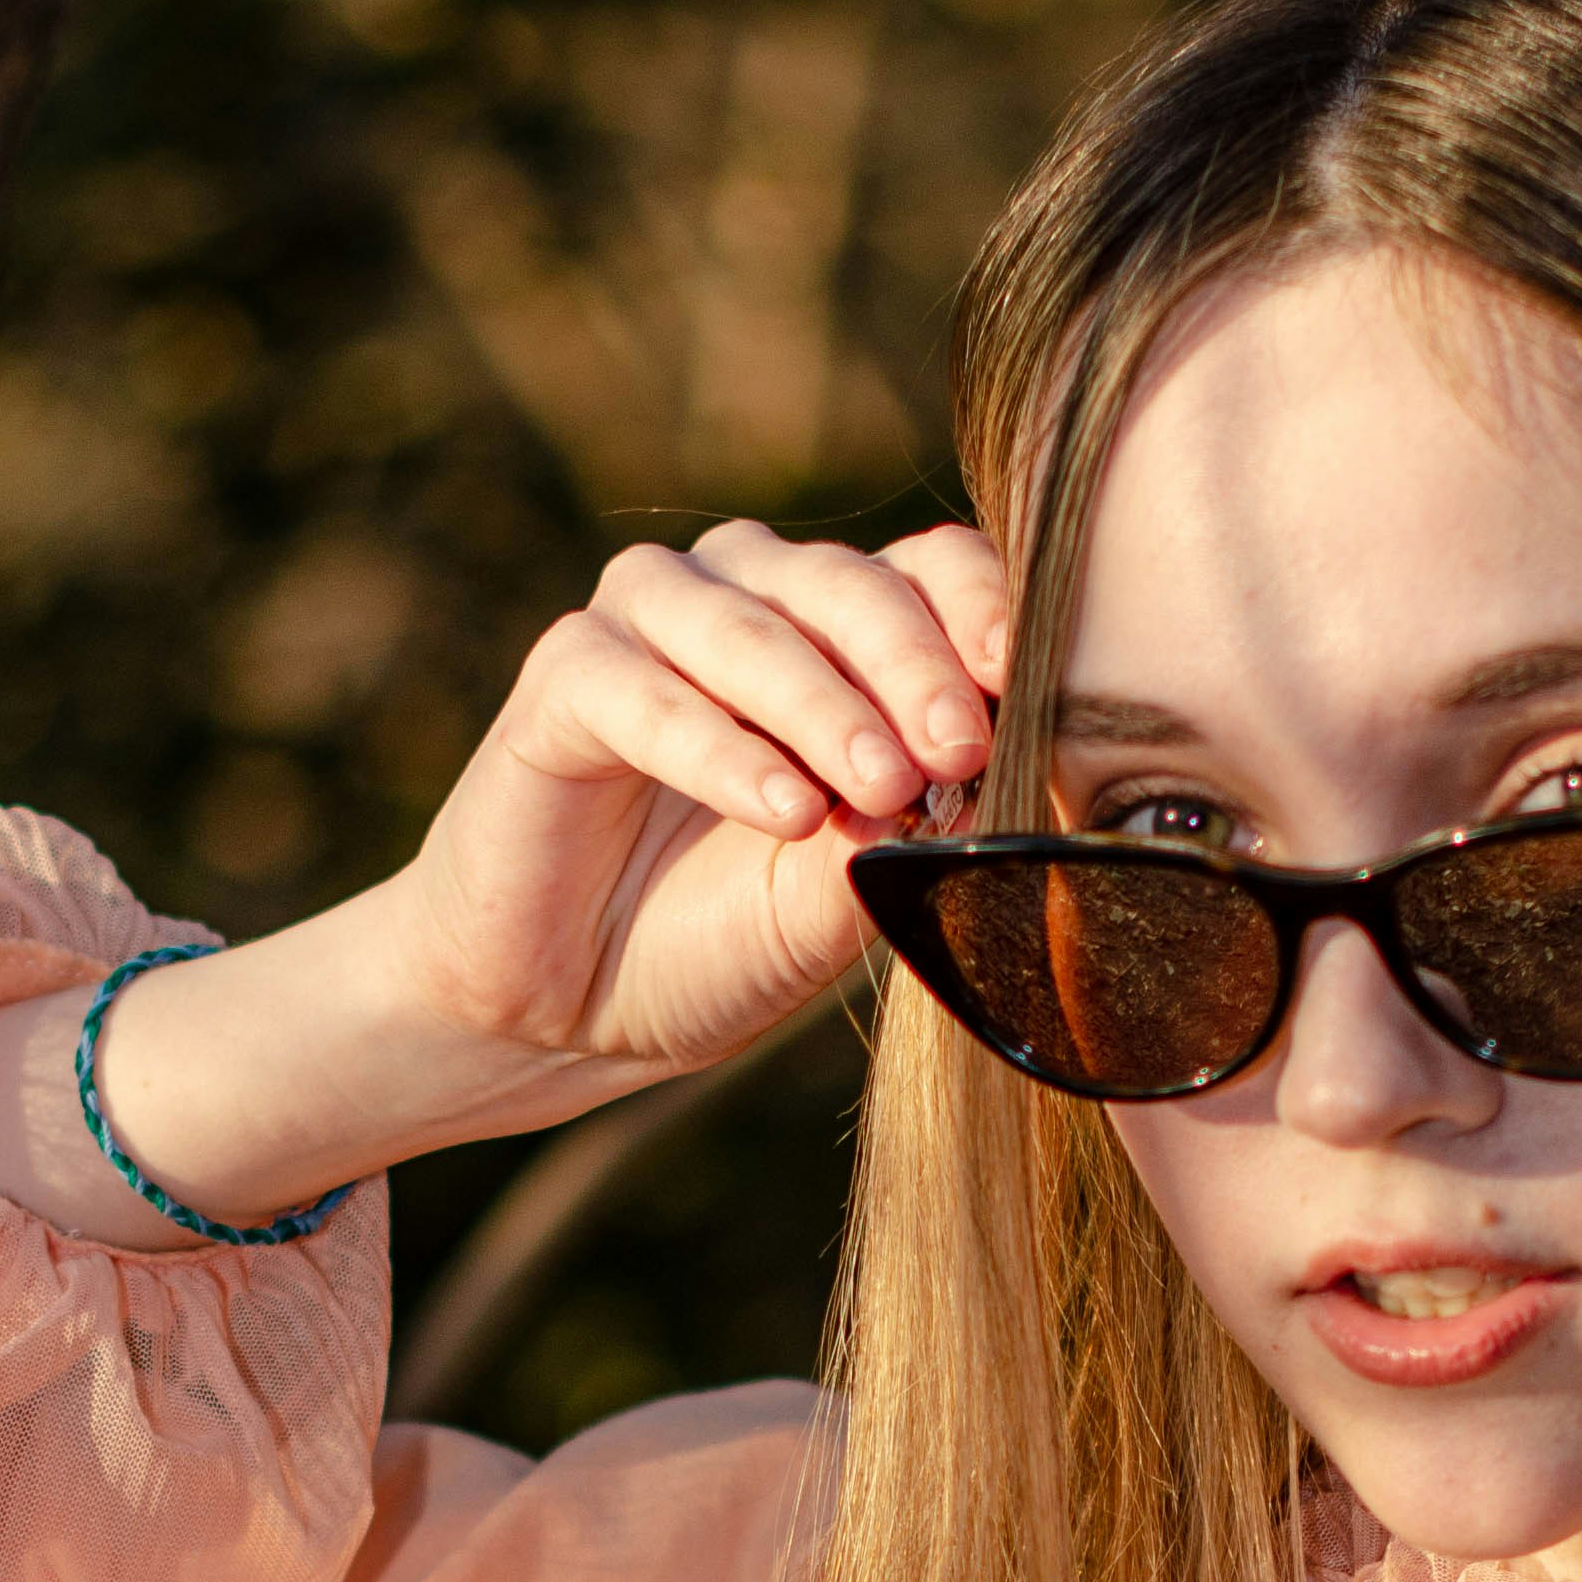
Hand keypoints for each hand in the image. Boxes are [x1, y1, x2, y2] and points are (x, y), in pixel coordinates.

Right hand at [377, 517, 1010, 1102]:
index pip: (929, 573)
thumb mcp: (839, 900)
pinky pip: (641, 687)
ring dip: (823, 703)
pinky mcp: (563, 675)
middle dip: (913, 668)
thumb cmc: (716, 938)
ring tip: (877, 789)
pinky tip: (781, 809)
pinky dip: (717, 746)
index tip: (1017, 691)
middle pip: (849, 584)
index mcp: (837, 631)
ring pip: (751, 625)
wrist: (571, 1008)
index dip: (979, 615)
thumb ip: (904, 836)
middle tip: (957, 750)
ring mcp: (648, 624)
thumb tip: (989, 785)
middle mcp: (748, 597)